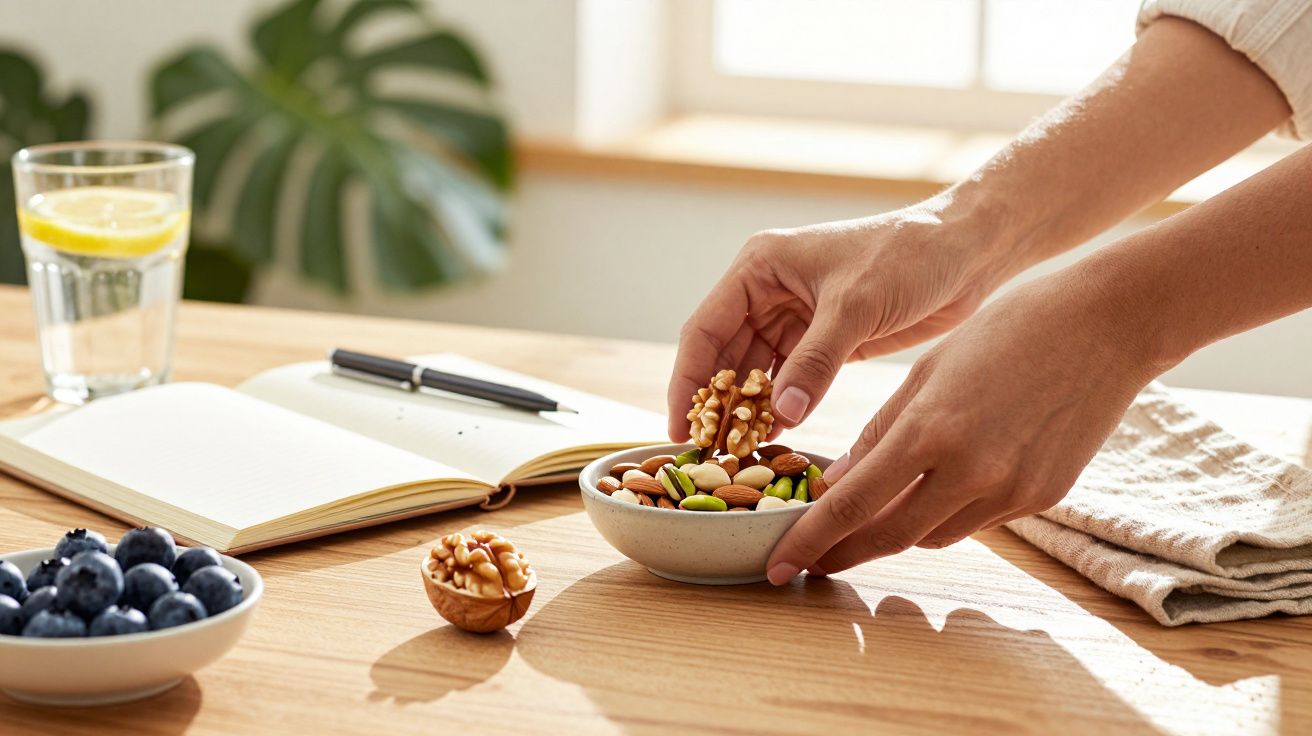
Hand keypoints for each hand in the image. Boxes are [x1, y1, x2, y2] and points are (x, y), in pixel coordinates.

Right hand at [666, 199, 1012, 440]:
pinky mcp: (824, 342)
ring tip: (737, 458)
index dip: (688, 381)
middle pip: (725, 357)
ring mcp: (795, 319)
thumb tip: (781, 416)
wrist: (967, 252)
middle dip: (717, 405)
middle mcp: (767, 292)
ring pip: (755, 375)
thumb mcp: (855, 306)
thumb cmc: (908, 256)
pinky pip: (789, 383)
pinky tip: (775, 442)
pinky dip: (781, 411)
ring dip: (747, 413)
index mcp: (759, 267)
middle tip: (708, 455)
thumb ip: (816, 361)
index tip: (680, 428)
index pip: (705, 329)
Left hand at [764, 272, 1163, 583]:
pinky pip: (976, 522)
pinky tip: (929, 497)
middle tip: (808, 563)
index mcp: (931, 429)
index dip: (810, 540)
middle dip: (843, 554)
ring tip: (861, 526)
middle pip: (890, 536)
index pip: (853, 504)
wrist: (1106, 326)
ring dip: (893, 532)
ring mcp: (1012, 490)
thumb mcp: (927, 371)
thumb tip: (838, 483)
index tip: (779, 563)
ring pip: (933, 535)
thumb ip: (881, 433)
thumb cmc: (1006, 331)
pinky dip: (943, 515)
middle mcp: (971, 470)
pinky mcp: (1042, 497)